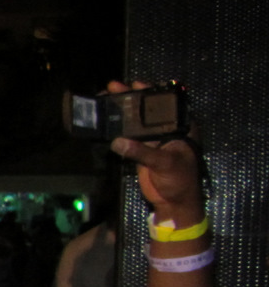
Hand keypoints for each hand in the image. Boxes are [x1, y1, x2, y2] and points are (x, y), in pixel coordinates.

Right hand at [106, 80, 203, 224]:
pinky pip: (128, 137)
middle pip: (147, 110)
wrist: (174, 203)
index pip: (166, 104)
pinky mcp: (141, 151)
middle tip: (113, 87)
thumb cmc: (180, 180)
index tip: (135, 84)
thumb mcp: (165, 163)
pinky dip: (117, 129)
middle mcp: (167, 130)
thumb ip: (142, 152)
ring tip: (105, 99)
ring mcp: (153, 140)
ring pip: (136, 121)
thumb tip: (117, 142)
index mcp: (180, 127)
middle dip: (131, 98)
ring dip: (122, 112)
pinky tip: (105, 121)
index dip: (151, 92)